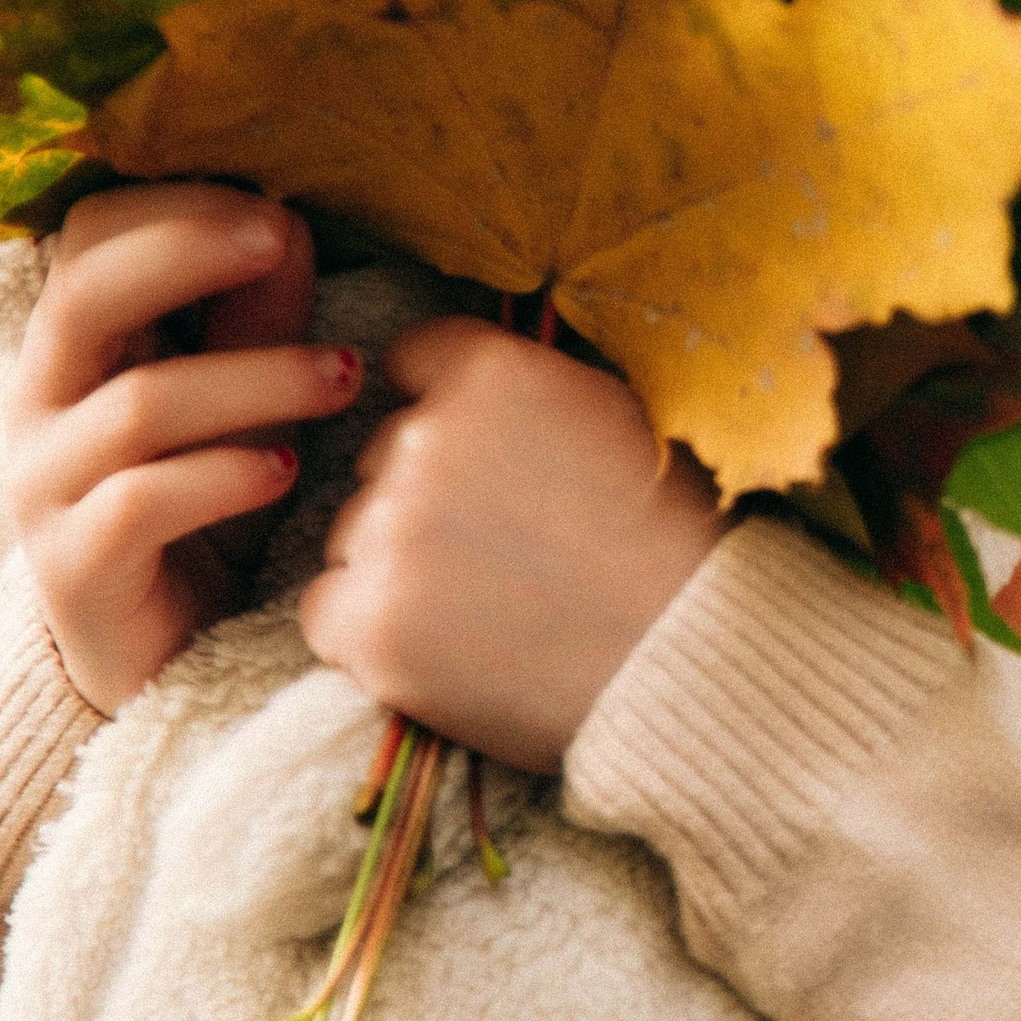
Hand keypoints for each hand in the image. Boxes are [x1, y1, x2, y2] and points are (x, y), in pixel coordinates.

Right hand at [5, 185, 365, 713]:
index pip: (90, 236)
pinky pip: (141, 503)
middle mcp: (39, 400)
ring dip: (254, 379)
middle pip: (85, 294)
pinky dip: (223, 477)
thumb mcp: (240, 391)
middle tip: (285, 242)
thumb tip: (286, 224)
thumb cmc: (206, 495)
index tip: (275, 215)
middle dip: (189, 252)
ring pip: (139, 406)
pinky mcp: (74, 568)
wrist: (159, 649)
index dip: (178, 209)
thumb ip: (254, 312)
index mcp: (73, 339)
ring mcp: (45, 487)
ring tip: (342, 379)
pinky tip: (287, 470)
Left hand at [298, 320, 722, 772]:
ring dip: (398, 566)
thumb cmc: (674, 540)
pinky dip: (369, 631)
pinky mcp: (371, 623)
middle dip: (426, 497)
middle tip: (505, 552)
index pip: (413, 362)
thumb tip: (460, 390)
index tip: (481, 459)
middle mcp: (425, 439)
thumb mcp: (612, 415)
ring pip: (354, 536)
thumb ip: (524, 392)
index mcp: (489, 372)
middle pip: (381, 457)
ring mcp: (391, 532)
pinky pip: (327, 609)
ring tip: (489, 611)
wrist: (694, 658)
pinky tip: (443, 647)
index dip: (446, 413)